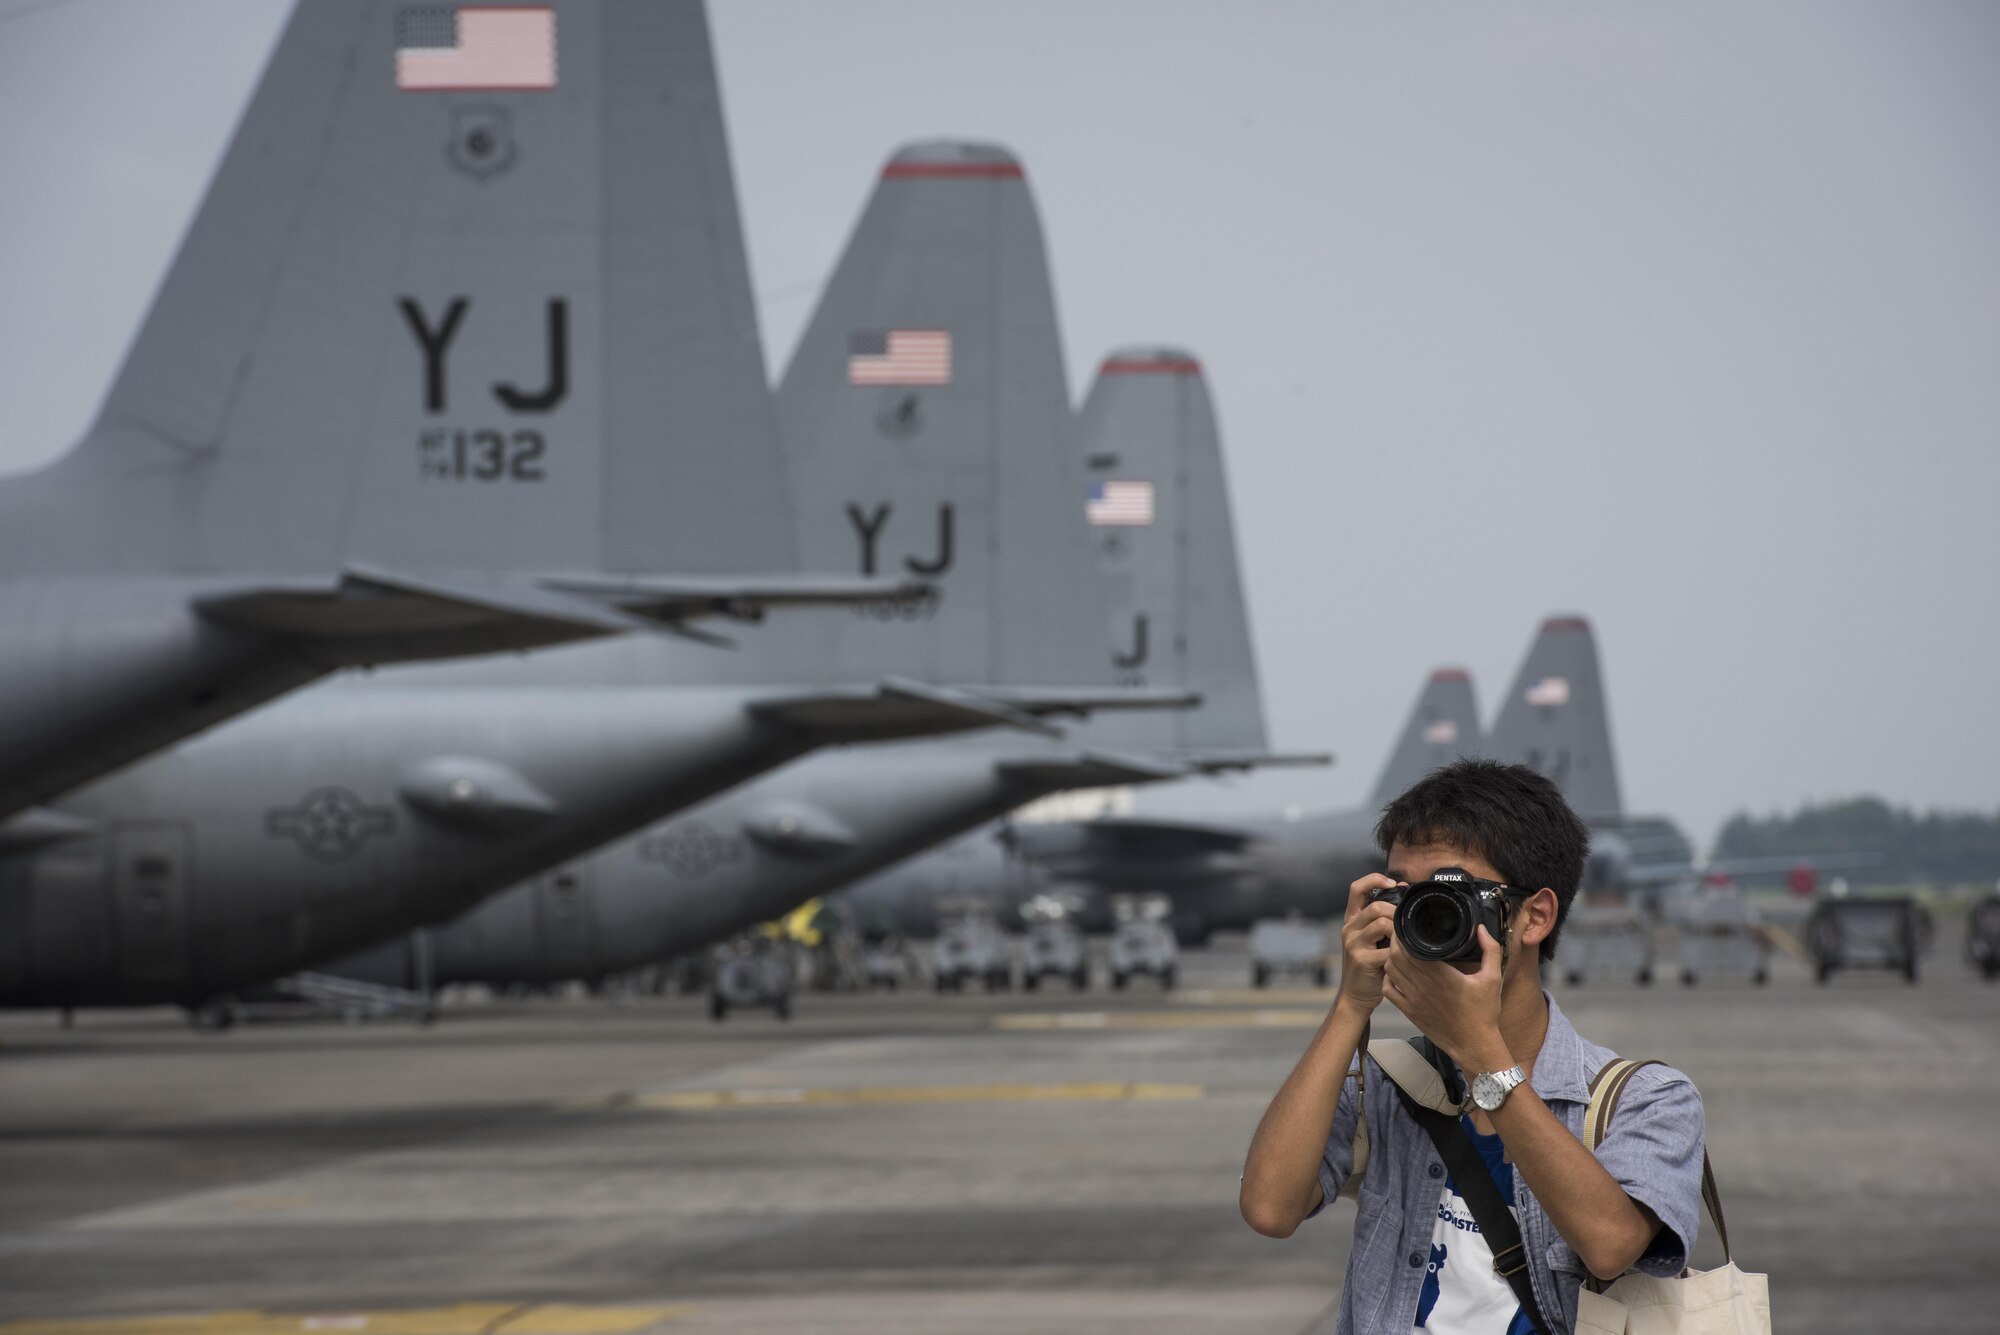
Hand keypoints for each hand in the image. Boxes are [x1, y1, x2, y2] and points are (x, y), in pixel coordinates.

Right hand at [1335, 874, 1398, 1015]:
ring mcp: (1353, 944)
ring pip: (1382, 924)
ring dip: (1399, 931)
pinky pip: (1387, 949)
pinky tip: (1403, 958)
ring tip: (1405, 941)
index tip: (1392, 882)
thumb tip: (1402, 889)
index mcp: (1351, 920)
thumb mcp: (1370, 938)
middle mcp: (1349, 929)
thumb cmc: (1369, 965)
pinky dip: (1399, 952)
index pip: (1356, 888)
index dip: (1374, 879)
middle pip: (1376, 907)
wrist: (1355, 995)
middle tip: (1406, 924)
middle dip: (1396, 912)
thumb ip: (1381, 918)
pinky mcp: (1361, 960)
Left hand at [1383, 925, 1508, 1070]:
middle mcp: (1423, 985)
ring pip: (1390, 971)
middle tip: (1401, 933)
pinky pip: (1388, 990)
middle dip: (1395, 942)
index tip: (1407, 925)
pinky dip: (1388, 978)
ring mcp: (1413, 999)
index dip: (1404, 934)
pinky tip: (1395, 972)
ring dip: (1390, 958)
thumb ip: (1490, 950)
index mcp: (1441, 975)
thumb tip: (1480, 928)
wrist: (1474, 1045)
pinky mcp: (1409, 1011)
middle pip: (1396, 956)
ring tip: (1398, 949)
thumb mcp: (1493, 979)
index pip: (1411, 948)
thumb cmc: (1484, 1012)